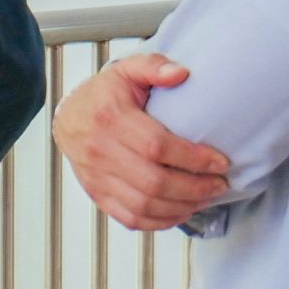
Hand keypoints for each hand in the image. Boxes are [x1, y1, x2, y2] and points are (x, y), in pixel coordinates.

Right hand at [51, 53, 230, 231]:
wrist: (69, 118)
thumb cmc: (103, 95)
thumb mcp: (127, 70)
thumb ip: (154, 66)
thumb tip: (181, 73)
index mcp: (111, 118)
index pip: (157, 146)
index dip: (193, 158)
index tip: (220, 162)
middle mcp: (101, 150)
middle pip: (154, 181)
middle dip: (195, 188)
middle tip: (219, 185)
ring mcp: (97, 176)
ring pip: (144, 205)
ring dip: (181, 207)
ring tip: (205, 199)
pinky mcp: (98, 194)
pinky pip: (130, 217)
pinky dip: (159, 222)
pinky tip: (180, 212)